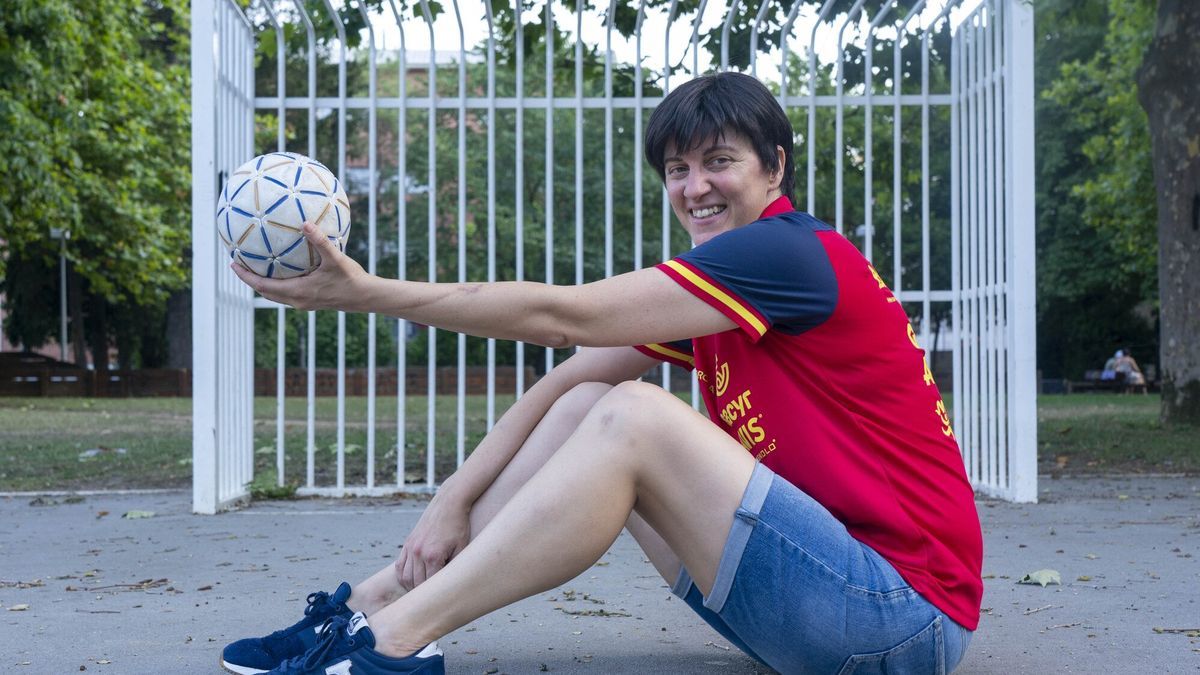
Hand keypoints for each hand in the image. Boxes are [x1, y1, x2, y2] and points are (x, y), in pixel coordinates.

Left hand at [230, 222, 367, 311]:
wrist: (366, 298)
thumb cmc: (351, 279)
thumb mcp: (335, 258)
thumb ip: (319, 241)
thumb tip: (304, 223)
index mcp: (297, 292)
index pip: (262, 285)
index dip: (245, 275)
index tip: (233, 263)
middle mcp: (297, 300)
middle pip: (265, 292)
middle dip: (250, 279)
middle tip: (239, 264)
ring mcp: (304, 303)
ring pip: (275, 295)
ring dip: (263, 283)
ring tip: (255, 268)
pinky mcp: (311, 302)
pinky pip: (287, 294)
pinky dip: (277, 284)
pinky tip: (284, 271)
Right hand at [394, 494, 471, 591]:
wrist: (449, 503)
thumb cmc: (459, 525)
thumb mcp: (463, 547)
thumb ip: (455, 566)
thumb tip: (452, 583)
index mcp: (433, 556)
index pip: (430, 585)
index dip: (436, 594)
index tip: (441, 600)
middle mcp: (418, 553)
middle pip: (416, 584)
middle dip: (424, 593)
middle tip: (432, 600)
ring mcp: (411, 548)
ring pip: (405, 578)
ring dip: (412, 587)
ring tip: (423, 591)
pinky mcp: (407, 543)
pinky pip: (400, 566)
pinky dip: (404, 576)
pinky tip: (411, 580)